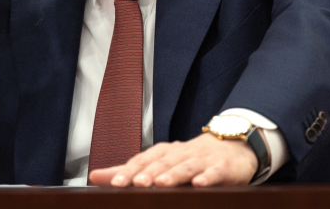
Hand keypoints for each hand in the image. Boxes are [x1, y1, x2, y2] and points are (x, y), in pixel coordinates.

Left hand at [87, 133, 257, 187]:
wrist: (234, 146)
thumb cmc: (193, 157)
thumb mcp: (161, 161)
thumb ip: (130, 170)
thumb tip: (96, 175)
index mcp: (165, 152)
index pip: (144, 160)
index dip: (129, 170)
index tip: (114, 182)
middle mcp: (181, 153)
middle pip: (162, 163)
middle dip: (148, 173)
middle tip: (134, 183)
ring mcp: (203, 159)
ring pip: (186, 166)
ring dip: (173, 174)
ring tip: (160, 183)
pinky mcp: (222, 167)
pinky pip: (214, 172)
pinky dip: (207, 177)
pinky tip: (199, 184)